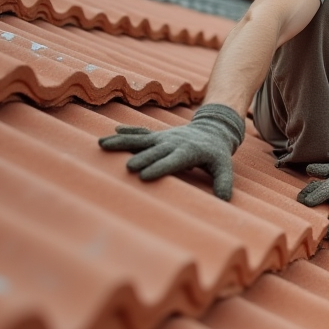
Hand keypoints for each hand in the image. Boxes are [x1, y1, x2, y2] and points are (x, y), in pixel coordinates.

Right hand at [98, 104, 244, 199]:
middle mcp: (173, 143)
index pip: (173, 161)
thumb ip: (224, 182)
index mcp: (189, 152)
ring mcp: (163, 138)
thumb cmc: (217, 153)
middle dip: (142, 158)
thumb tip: (225, 200)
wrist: (213, 129)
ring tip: (103, 144)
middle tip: (128, 167)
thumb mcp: (224, 166)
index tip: (145, 175)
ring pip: (141, 139)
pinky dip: (127, 132)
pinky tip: (111, 132)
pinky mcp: (157, 136)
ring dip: (122, 141)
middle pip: (155, 151)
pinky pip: (141, 133)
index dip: (160, 167)